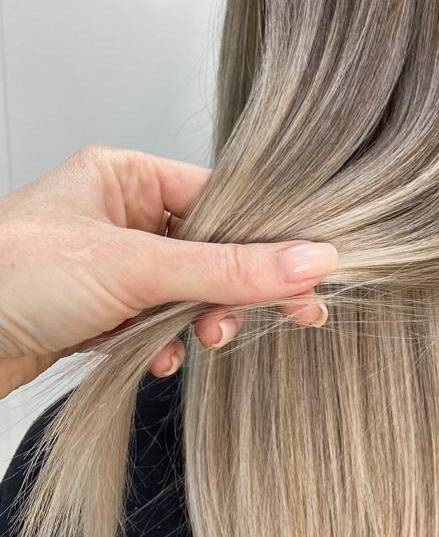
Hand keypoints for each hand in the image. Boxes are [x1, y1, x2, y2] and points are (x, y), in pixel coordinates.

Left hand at [0, 145, 338, 398]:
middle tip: (289, 315)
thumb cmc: (9, 277)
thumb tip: (310, 260)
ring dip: (201, 321)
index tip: (310, 274)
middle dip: (237, 290)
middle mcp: (121, 215)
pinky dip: (165, 342)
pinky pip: (156, 322)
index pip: (223, 200)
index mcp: (127, 176)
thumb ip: (228, 269)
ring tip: (203, 342)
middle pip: (211, 250)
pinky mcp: (98, 310)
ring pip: (187, 291)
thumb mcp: (135, 268)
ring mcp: (110, 265)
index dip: (268, 240)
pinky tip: (158, 359)